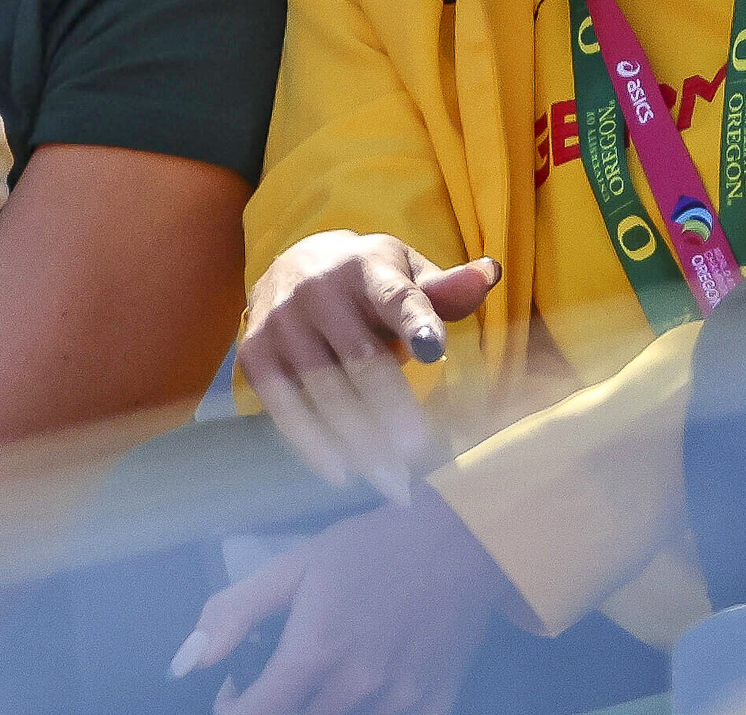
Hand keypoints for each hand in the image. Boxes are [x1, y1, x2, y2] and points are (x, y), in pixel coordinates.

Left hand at [171, 493, 507, 714]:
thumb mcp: (294, 566)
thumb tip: (188, 661)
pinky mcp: (435, 705)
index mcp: (314, 652)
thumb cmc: (370, 549)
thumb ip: (235, 612)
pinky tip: (361, 694)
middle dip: (274, 710)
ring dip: (317, 712)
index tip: (233, 694)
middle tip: (275, 685)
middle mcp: (356, 686)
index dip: (233, 710)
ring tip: (316, 686)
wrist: (460, 542)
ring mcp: (400, 702)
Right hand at [237, 233, 498, 500]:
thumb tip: (489, 273)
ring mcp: (281, 321)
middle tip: (417, 450)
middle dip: (390, 409)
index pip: (395, 297)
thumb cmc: (366, 280)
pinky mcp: (256, 352)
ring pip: (322, 389)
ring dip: (357, 440)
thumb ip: (445, 289)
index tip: (435, 352)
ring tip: (391, 480)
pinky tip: (341, 472)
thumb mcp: (406, 272)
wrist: (289, 264)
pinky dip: (312, 443)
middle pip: (359, 356)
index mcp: (366, 267)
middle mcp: (317, 290)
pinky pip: (284, 405)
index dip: (415, 323)